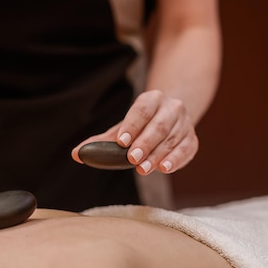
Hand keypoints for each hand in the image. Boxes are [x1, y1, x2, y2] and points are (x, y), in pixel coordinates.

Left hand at [72, 90, 198, 174]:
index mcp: (152, 99)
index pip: (141, 110)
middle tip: (132, 158)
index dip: (131, 126)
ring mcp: (184, 123)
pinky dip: (176, 160)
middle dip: (145, 143)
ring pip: (172, 139)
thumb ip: (102, 141)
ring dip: (157, 155)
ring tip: (143, 169)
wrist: (172, 114)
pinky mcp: (192, 140)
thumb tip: (76, 154)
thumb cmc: (142, 124)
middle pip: (159, 125)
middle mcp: (172, 108)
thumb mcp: (123, 127)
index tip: (121, 141)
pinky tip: (164, 168)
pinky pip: (186, 150)